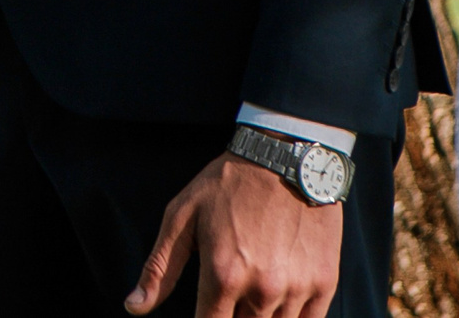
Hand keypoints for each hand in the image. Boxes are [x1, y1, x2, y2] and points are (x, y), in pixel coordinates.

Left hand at [126, 153, 341, 317]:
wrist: (285, 156)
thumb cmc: (227, 184)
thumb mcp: (181, 216)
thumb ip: (159, 268)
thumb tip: (134, 308)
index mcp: (222, 275)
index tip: (205, 311)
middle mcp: (261, 290)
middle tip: (227, 296)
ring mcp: (297, 289)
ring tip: (250, 292)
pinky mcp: (324, 283)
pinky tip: (278, 302)